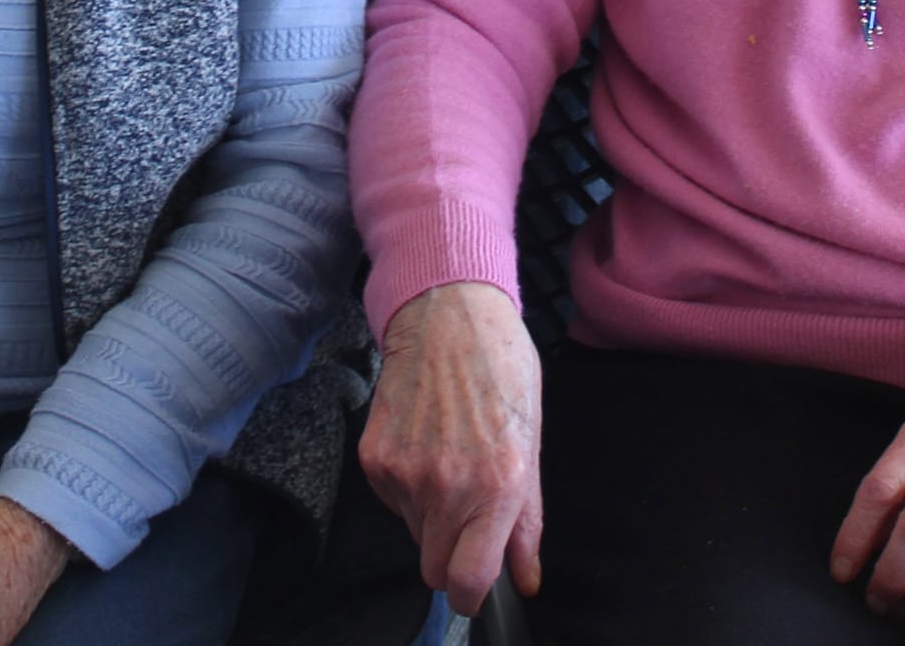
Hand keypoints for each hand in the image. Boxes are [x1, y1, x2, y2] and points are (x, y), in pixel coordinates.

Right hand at [360, 280, 542, 616]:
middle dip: (450, 552)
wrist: (447, 312)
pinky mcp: (374, 459)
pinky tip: (424, 440)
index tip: (474, 583)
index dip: (470, 593)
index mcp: (496, 486)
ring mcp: (405, 473)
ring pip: (414, 531)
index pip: (466, 583)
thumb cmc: (499, 367)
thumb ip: (527, 519)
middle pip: (434, 569)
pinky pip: (392, 500)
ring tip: (448, 454)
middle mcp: (447, 486)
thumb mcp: (531, 439)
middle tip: (466, 506)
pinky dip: (406, 484)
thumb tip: (526, 579)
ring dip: (430, 511)